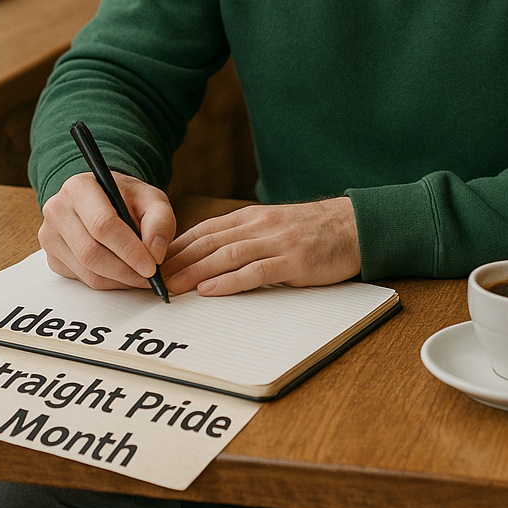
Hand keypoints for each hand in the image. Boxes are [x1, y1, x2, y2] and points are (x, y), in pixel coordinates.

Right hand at [39, 172, 175, 290]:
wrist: (104, 200)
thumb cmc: (128, 199)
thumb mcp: (152, 199)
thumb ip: (160, 221)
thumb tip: (155, 253)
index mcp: (80, 188)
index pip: (102, 225)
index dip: (128, 250)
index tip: (151, 267)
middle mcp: (58, 210)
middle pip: (91, 253)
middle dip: (125, 271)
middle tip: (150, 277)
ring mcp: (50, 236)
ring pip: (87, 271)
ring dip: (119, 280)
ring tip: (141, 276)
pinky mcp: (52, 257)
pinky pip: (82, 279)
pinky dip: (108, 282)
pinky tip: (123, 273)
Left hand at [163, 197, 360, 295]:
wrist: (355, 226)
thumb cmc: (314, 231)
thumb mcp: (274, 227)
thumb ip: (246, 238)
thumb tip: (210, 258)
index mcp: (252, 217)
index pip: (204, 230)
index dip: (176, 246)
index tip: (153, 262)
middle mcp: (260, 225)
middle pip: (209, 243)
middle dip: (177, 261)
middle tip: (152, 278)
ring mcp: (277, 242)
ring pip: (226, 255)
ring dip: (195, 272)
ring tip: (172, 286)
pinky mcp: (294, 261)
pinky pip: (256, 271)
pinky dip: (229, 281)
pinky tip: (210, 290)